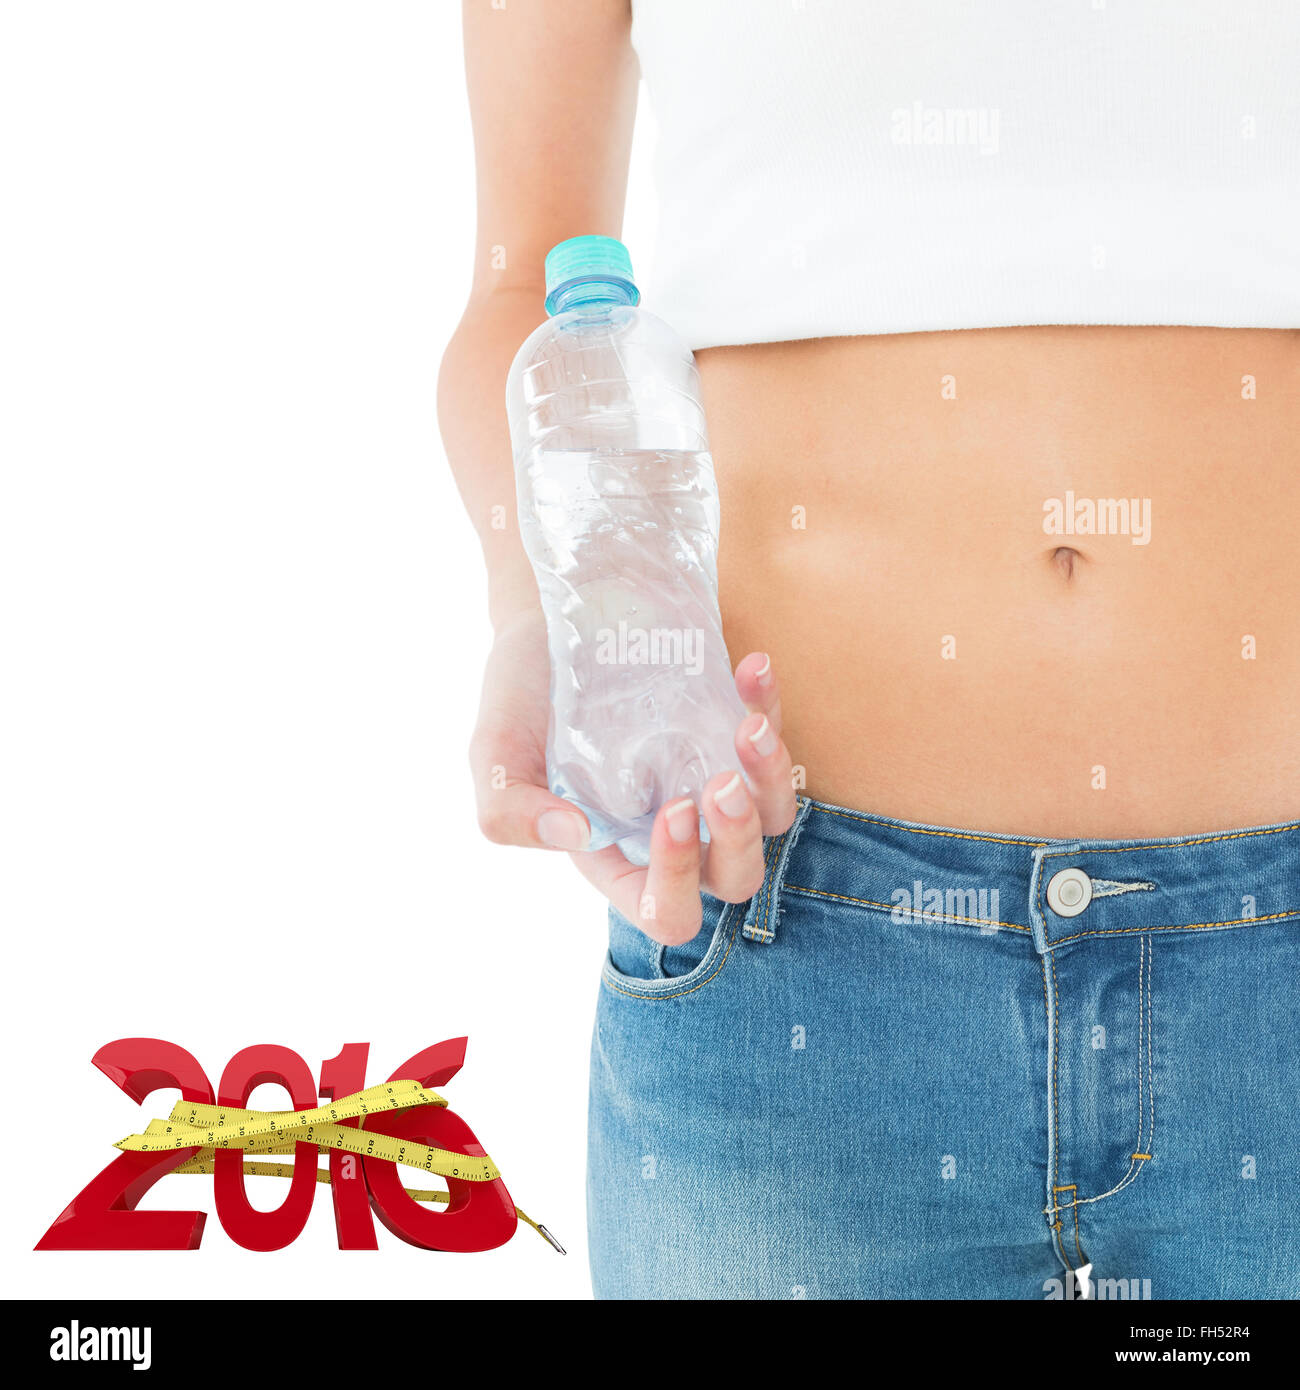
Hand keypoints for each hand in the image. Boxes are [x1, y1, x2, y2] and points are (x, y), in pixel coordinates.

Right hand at [469, 613, 797, 944]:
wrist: (550, 620)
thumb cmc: (520, 697)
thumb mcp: (493, 754)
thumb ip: (509, 809)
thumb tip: (572, 833)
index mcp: (614, 852)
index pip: (662, 908)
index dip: (677, 880)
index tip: (671, 811)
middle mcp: (670, 827)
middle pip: (734, 875)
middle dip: (738, 838)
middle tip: (720, 782)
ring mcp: (707, 779)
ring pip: (771, 816)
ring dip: (771, 780)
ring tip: (749, 728)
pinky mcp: (730, 730)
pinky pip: (775, 737)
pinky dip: (771, 704)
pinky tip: (750, 668)